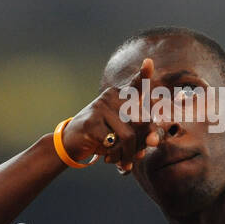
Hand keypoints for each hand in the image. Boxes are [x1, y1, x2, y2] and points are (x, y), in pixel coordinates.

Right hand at [61, 57, 161, 173]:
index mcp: (121, 95)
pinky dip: (114, 156)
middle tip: (134, 156)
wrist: (71, 143)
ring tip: (121, 161)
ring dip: (127, 154)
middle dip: (141, 145)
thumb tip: (153, 141)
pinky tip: (106, 158)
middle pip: (142, 122)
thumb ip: (142, 136)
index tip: (149, 62)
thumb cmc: (103, 136)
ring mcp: (100, 107)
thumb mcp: (123, 134)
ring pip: (128, 136)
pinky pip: (112, 143)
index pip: (136, 85)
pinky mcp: (90, 122)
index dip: (144, 75)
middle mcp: (111, 96)